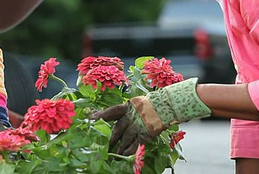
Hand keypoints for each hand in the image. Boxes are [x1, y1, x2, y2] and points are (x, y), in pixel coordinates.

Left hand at [91, 78, 210, 154]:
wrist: (168, 105)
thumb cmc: (152, 103)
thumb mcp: (136, 103)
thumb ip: (127, 111)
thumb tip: (115, 117)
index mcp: (128, 106)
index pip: (111, 112)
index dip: (100, 115)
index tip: (90, 118)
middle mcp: (131, 116)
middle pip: (116, 130)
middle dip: (109, 139)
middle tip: (101, 146)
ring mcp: (138, 126)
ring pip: (125, 139)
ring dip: (118, 148)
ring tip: (111, 154)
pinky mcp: (146, 134)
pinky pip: (135, 144)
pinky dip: (129, 150)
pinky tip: (124, 154)